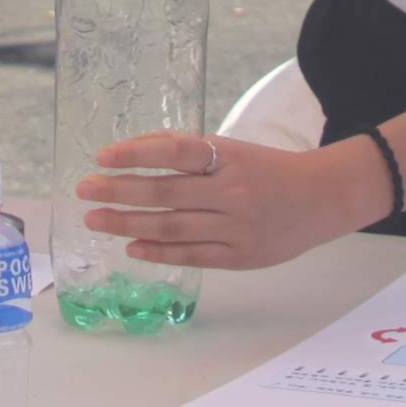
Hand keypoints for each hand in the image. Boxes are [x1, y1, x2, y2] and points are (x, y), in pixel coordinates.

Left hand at [74, 131, 383, 272]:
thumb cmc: (267, 169)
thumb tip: (133, 151)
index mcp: (229, 157)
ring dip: (128, 223)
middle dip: (119, 191)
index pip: (176, 150)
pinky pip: (192, 255)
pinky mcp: (240, 256)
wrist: (321, 199)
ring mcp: (236, 226)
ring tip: (96, 220)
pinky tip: (131, 247)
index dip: (137, 153)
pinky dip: (158, 252)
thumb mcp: (233, 150)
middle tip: (84, 190)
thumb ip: (189, 152)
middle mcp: (231, 191)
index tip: (102, 156)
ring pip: (172, 227)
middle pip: (165, 192)